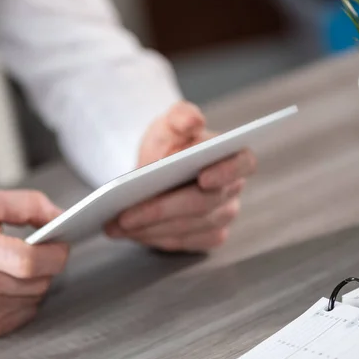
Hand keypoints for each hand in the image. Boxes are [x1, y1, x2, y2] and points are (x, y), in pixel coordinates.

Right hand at [0, 189, 68, 340]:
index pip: (29, 261)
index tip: (61, 242)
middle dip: (47, 263)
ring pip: (36, 296)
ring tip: (14, 266)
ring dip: (35, 280)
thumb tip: (60, 216)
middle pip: (39, 280)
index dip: (55, 251)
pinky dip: (24, 297)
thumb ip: (27, 204)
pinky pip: (25, 312)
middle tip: (36, 250)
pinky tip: (6, 284)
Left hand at [106, 101, 256, 252]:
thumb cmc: (169, 144)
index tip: (203, 178)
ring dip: (150, 228)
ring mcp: (222, 216)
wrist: (157, 170)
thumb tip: (192, 120)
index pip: (243, 163)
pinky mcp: (208, 237)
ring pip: (188, 227)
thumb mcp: (169, 124)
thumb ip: (181, 116)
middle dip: (161, 210)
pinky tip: (129, 233)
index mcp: (233, 155)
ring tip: (116, 225)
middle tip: (125, 214)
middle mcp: (233, 189)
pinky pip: (181, 243)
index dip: (227, 172)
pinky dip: (153, 238)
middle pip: (202, 204)